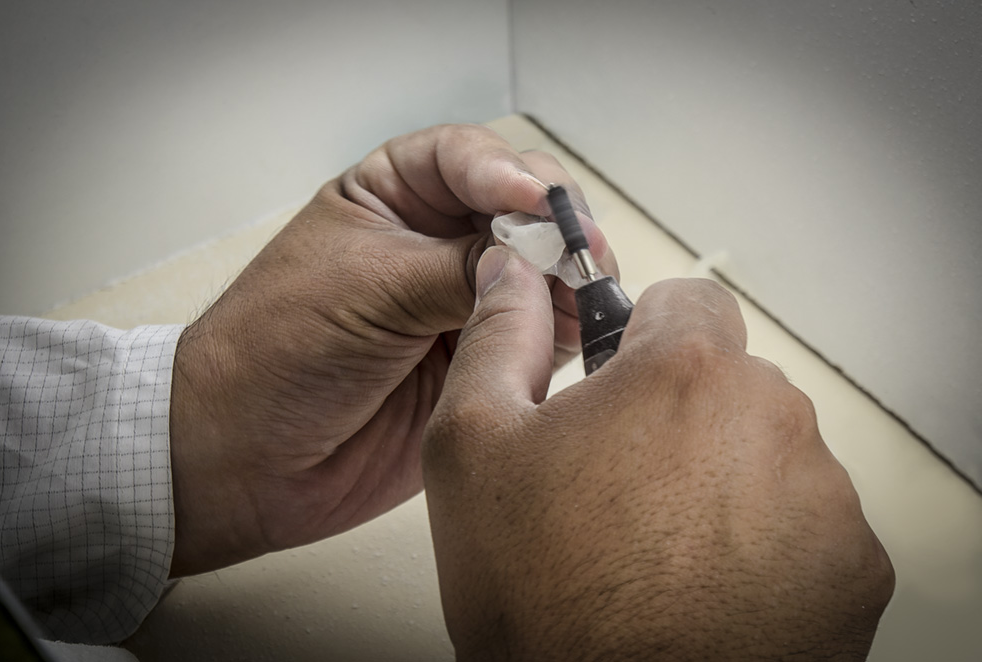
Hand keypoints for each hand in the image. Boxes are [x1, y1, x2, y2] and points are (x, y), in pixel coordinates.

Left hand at [167, 124, 616, 575]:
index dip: (506, 172)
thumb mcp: (367, 288)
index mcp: (389, 196)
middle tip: (580, 252)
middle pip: (517, 209)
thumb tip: (539, 255)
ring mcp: (459, 301)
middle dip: (553, 225)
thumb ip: (457, 267)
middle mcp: (431, 241)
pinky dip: (561, 331)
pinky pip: (536, 333)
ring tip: (584, 297)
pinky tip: (573, 335)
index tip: (537, 201)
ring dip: (567, 279)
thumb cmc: (277, 353)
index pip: (463, 158)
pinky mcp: (477, 359)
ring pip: (538, 271)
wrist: (249, 461)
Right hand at [422, 251, 893, 660]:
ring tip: (659, 543)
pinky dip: (767, 541)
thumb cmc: (541, 594)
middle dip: (678, 413)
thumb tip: (511, 273)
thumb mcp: (472, 447)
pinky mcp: (853, 568)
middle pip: (727, 380)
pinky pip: (808, 521)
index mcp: (684, 373)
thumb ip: (498, 336)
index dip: (641, 339)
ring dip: (723, 477)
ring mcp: (824, 498)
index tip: (620, 385)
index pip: (685, 300)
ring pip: (767, 450)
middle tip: (619, 484)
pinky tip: (707, 581)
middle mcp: (773, 420)